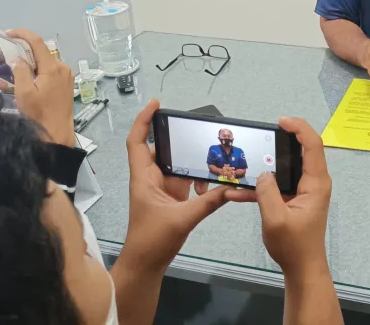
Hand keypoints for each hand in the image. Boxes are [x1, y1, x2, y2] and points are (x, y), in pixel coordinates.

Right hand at [7, 29, 75, 146]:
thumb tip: (18, 58)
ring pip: (47, 62)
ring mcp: (67, 75)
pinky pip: (52, 71)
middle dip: (25, 51)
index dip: (23, 34)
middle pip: (42, 52)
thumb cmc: (39, 113)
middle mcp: (63, 68)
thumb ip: (20, 71)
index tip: (9, 34)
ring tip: (18, 70)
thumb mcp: (24, 92)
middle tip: (9, 56)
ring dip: (33, 63)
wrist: (57, 131)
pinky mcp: (68, 83)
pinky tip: (31, 80)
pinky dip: (40, 71)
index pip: (38, 42)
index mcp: (52, 68)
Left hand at [122, 100, 232, 271]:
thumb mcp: (182, 219)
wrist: (145, 265)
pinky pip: (186, 180)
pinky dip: (199, 179)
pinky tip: (210, 185)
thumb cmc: (151, 241)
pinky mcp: (172, 199)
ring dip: (193, 163)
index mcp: (144, 178)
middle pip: (162, 149)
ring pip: (177, 165)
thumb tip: (232, 188)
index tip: (156, 104)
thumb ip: (209, 202)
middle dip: (180, 139)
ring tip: (210, 159)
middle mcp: (151, 179)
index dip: (144, 120)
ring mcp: (162, 189)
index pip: (138, 141)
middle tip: (198, 130)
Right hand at [238, 117, 331, 279]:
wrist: (302, 268)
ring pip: (286, 168)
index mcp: (316, 183)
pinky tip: (237, 193)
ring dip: (266, 165)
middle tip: (261, 136)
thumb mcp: (275, 219)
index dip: (299, 128)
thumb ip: (267, 192)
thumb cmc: (294, 246)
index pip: (313, 145)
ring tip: (245, 161)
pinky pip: (277, 185)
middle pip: (301, 151)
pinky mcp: (294, 199)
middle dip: (281, 141)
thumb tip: (263, 173)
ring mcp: (304, 191)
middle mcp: (314, 182)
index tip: (281, 121)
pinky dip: (260, 187)